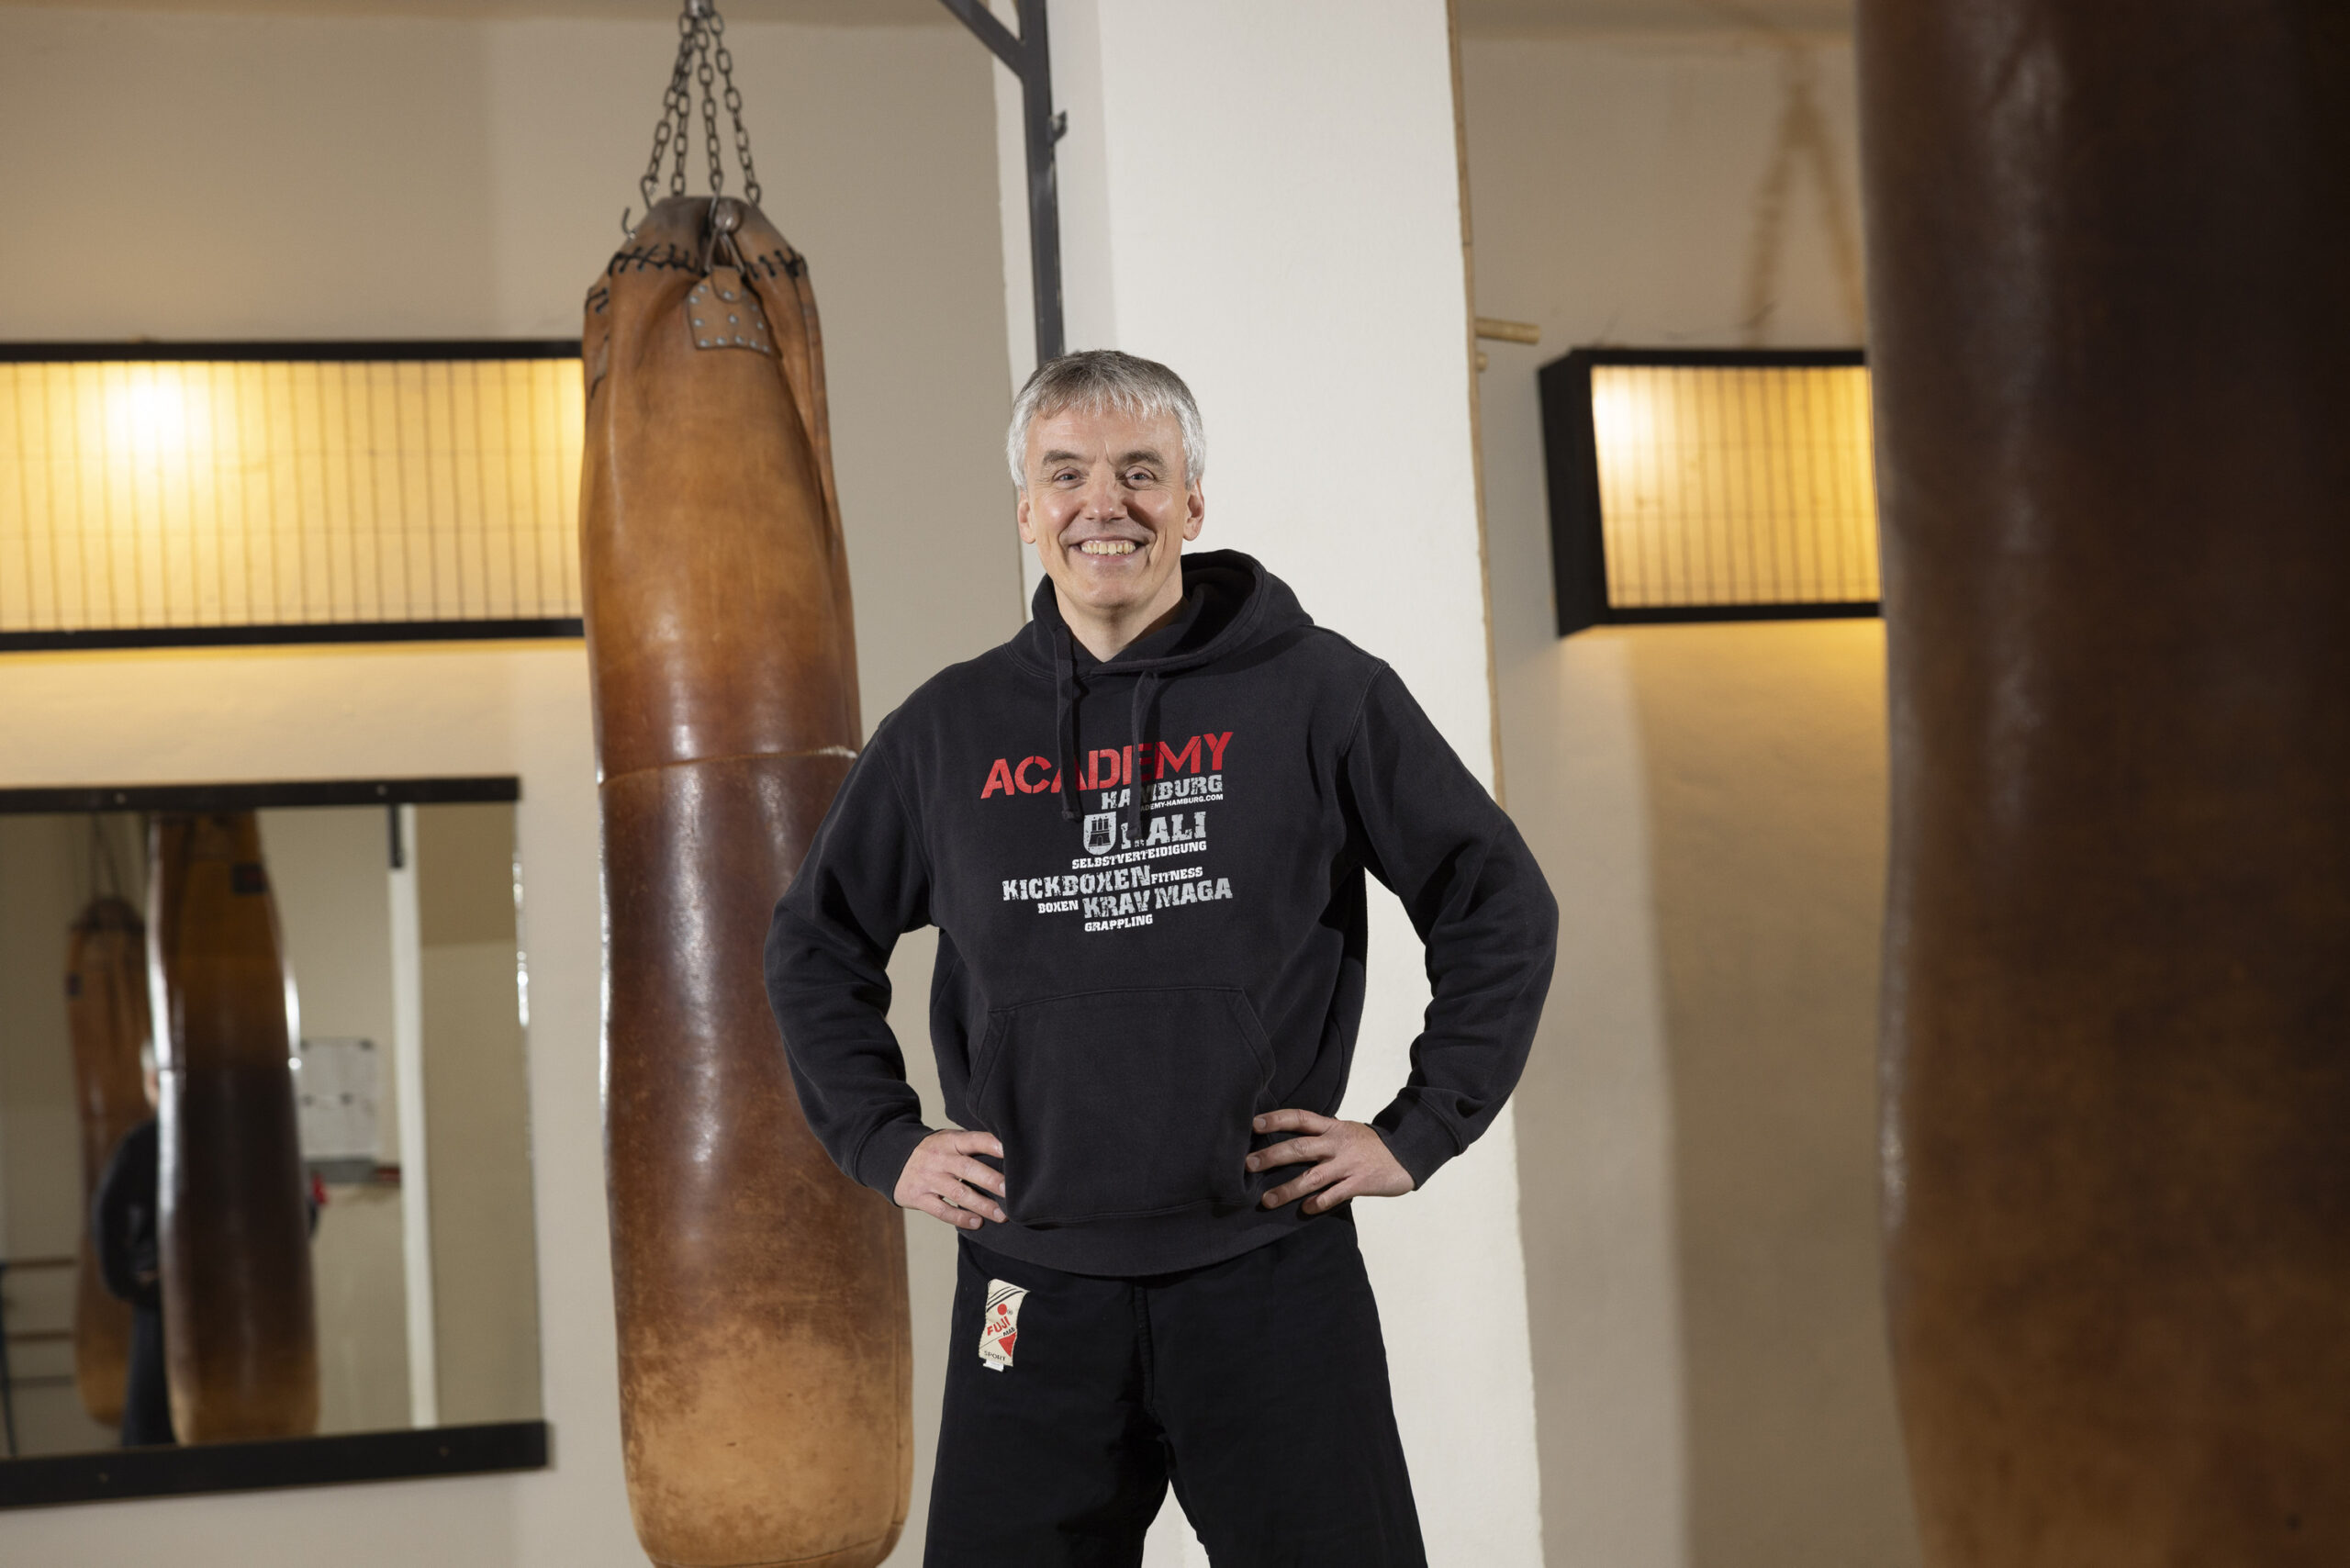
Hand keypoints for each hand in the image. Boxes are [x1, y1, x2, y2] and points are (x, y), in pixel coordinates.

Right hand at [895, 1129, 1007, 1230]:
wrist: (893, 1159)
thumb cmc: (933, 1151)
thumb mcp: (949, 1140)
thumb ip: (972, 1145)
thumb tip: (1007, 1155)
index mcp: (950, 1141)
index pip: (974, 1140)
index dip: (992, 1145)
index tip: (1011, 1152)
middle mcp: (939, 1159)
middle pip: (968, 1169)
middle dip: (991, 1181)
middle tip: (1011, 1192)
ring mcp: (928, 1178)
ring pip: (958, 1193)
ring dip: (981, 1205)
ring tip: (1001, 1215)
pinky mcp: (919, 1197)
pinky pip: (942, 1210)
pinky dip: (960, 1218)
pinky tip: (977, 1223)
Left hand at [1245, 1109, 1414, 1213]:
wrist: (1407, 1153)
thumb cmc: (1370, 1145)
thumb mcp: (1345, 1131)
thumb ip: (1321, 1134)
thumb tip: (1288, 1137)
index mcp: (1332, 1128)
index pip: (1300, 1118)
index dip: (1277, 1119)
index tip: (1254, 1124)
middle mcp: (1337, 1144)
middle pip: (1300, 1147)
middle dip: (1272, 1156)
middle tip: (1248, 1164)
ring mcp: (1348, 1164)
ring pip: (1313, 1176)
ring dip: (1288, 1189)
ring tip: (1267, 1200)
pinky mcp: (1360, 1183)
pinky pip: (1335, 1195)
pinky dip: (1319, 1203)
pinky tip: (1305, 1209)